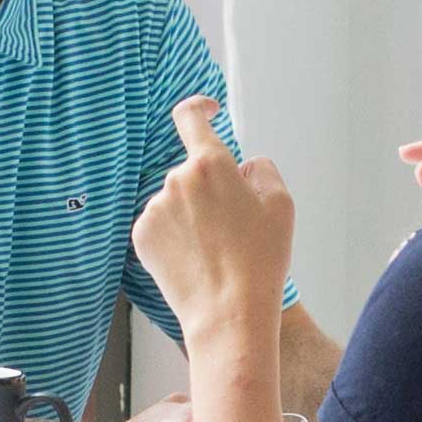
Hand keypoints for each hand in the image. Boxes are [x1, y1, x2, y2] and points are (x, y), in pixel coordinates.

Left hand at [132, 95, 293, 335]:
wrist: (229, 313)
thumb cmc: (260, 260)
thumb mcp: (281, 205)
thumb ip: (260, 170)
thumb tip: (241, 167)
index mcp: (209, 163)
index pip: (189, 116)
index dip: (199, 107)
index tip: (209, 111)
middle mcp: (175, 179)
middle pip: (192, 170)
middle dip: (210, 188)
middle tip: (234, 225)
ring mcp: (154, 209)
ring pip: (176, 200)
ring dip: (192, 214)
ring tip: (216, 250)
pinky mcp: (141, 236)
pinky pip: (161, 224)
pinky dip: (176, 235)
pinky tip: (196, 259)